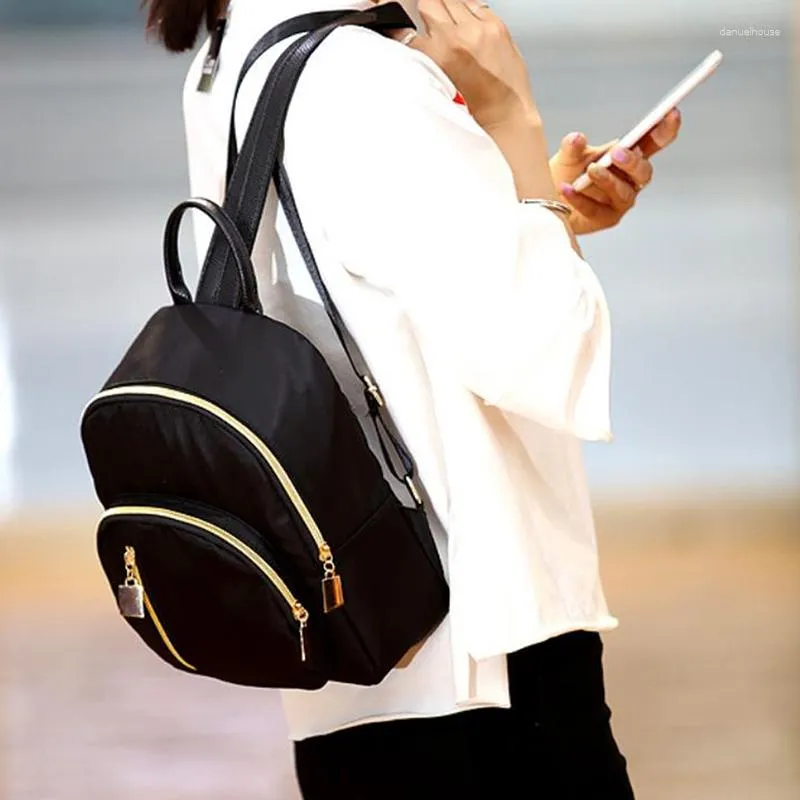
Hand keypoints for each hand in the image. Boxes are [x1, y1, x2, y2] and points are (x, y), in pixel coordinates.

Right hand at [400, 0, 539, 128]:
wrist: (507, 116)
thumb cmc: (477, 113)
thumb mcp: (441, 88)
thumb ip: (428, 60)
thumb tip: (415, 43)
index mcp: (441, 56)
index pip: (408, 33)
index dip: (403, 34)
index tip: (405, 36)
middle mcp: (460, 37)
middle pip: (429, 4)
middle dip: (426, 15)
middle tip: (430, 29)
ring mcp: (481, 28)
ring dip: (446, 11)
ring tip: (450, 29)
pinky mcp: (497, 26)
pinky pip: (475, 4)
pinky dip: (468, 12)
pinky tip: (468, 28)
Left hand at [550, 109, 681, 235]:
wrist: (549, 202)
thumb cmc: (567, 174)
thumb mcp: (568, 156)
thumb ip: (573, 147)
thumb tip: (576, 138)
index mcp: (629, 156)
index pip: (653, 143)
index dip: (665, 130)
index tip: (672, 113)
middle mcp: (630, 179)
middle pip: (643, 172)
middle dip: (633, 162)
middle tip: (618, 153)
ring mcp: (620, 201)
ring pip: (623, 193)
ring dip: (608, 180)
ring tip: (591, 170)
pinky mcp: (606, 219)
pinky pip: (596, 210)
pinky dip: (581, 199)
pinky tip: (567, 189)